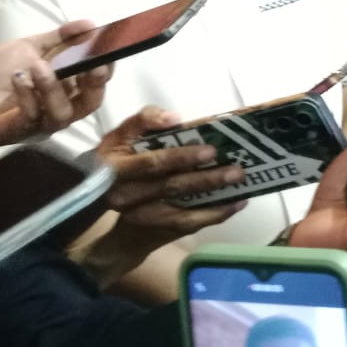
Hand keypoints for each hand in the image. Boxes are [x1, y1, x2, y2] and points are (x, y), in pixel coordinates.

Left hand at [0, 21, 110, 146]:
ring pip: (62, 114)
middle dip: (95, 85)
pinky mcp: (19, 130)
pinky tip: (18, 76)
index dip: (106, 68)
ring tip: (38, 66)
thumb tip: (91, 24)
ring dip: (54, 88)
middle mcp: (60, 107)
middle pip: (91, 103)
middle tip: (94, 65)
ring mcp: (41, 122)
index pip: (97, 82)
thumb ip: (62, 37)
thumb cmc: (0, 71)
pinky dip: (28, 96)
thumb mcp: (32, 48)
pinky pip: (31, 116)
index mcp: (68, 88)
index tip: (108, 50)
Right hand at [100, 107, 247, 243]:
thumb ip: (146, 120)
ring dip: (214, 197)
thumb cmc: (123, 156)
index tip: (210, 150)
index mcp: (117, 169)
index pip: (151, 163)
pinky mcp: (155, 228)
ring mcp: (141, 216)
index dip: (180, 158)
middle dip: (206, 179)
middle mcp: (126, 196)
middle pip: (171, 187)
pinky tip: (237, 202)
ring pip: (183, 209)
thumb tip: (174, 119)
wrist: (105, 201)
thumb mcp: (124, 134)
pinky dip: (215, 214)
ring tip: (240, 183)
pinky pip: (188, 223)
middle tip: (236, 169)